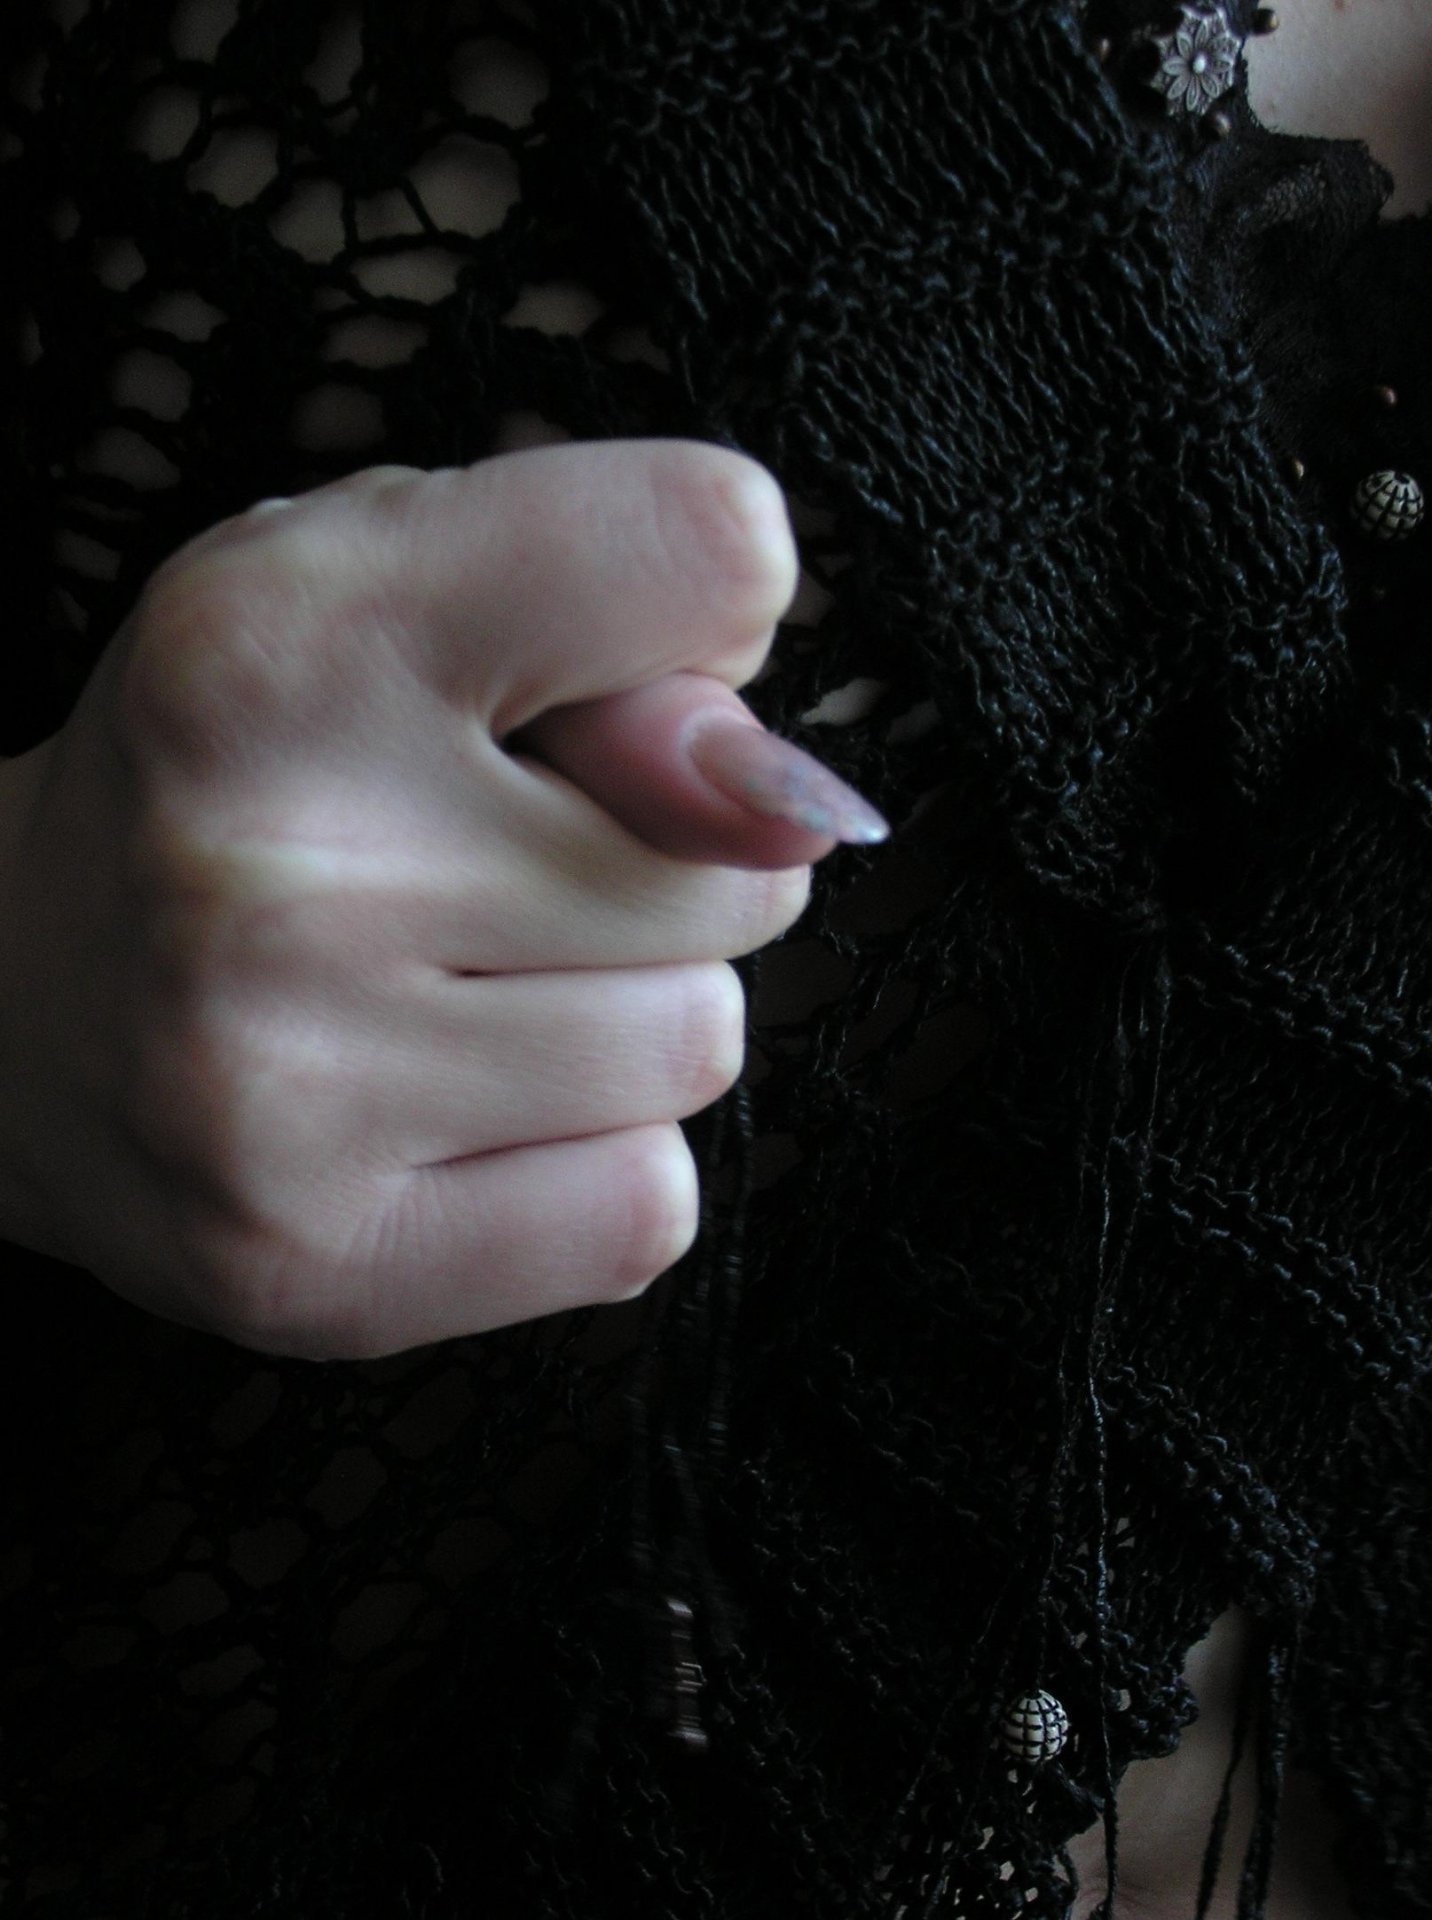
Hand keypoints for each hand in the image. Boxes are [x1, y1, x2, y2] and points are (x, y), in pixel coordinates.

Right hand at [0, 441, 881, 1358]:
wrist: (11, 1009)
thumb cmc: (242, 780)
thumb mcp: (390, 601)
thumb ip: (621, 628)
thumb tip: (792, 801)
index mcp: (291, 636)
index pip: (707, 546)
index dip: (712, 613)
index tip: (608, 668)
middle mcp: (278, 863)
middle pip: (736, 866)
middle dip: (670, 867)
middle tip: (507, 870)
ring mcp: (287, 1088)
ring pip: (698, 1042)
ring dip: (632, 1019)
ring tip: (474, 998)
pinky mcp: (319, 1271)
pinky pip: (644, 1208)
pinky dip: (597, 1165)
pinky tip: (471, 1121)